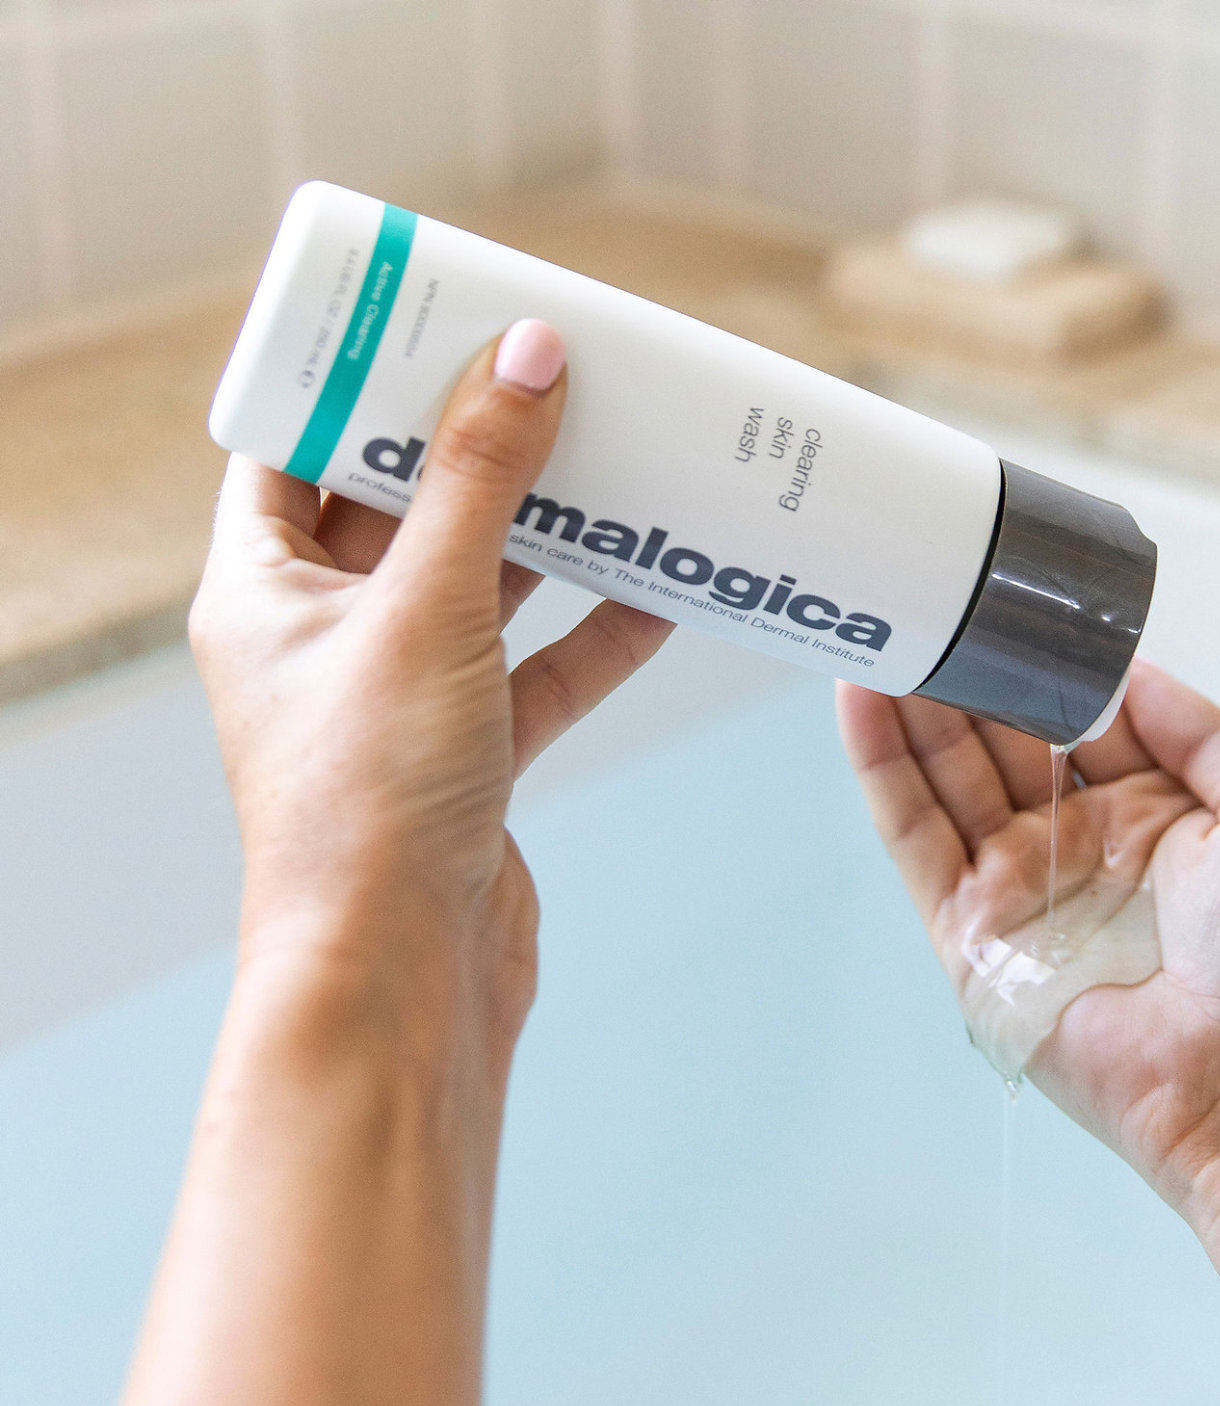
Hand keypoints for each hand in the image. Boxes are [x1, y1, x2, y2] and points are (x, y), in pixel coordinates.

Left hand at [114, 323, 672, 1405]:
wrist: (403, 978)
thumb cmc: (369, 803)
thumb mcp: (426, 611)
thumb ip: (476, 482)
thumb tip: (524, 360)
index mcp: (265, 590)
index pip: (296, 447)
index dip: (356, 380)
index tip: (431, 322)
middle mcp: (326, 636)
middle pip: (402, 507)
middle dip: (477, 446)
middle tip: (550, 376)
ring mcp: (404, 695)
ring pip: (484, 586)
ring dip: (552, 535)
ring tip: (620, 463)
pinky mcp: (473, 751)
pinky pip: (539, 667)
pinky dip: (596, 632)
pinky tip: (663, 592)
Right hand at [836, 660, 1219, 1212]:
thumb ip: (1197, 727)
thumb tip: (1126, 669)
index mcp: (1146, 814)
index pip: (1069, 721)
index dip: (1034, 667)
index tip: (1000, 606)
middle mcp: (1072, 845)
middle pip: (996, 743)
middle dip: (961, 676)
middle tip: (924, 606)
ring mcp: (1015, 887)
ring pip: (945, 778)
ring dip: (908, 707)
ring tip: (882, 634)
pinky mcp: (968, 932)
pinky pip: (913, 838)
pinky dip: (882, 769)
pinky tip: (862, 704)